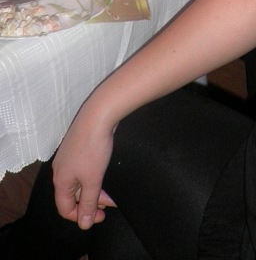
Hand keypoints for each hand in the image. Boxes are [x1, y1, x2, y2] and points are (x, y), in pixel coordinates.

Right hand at [52, 110, 116, 229]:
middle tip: (109, 206)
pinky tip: (105, 174)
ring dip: (95, 189)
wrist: (98, 113)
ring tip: (111, 193)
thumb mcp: (93, 180)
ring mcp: (69, 156)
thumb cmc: (93, 148)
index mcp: (60, 180)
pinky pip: (84, 168)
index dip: (81, 216)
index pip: (64, 208)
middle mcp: (61, 169)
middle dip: (91, 202)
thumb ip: (89, 203)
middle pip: (73, 195)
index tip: (100, 217)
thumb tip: (84, 224)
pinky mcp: (78, 146)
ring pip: (80, 181)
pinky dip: (94, 176)